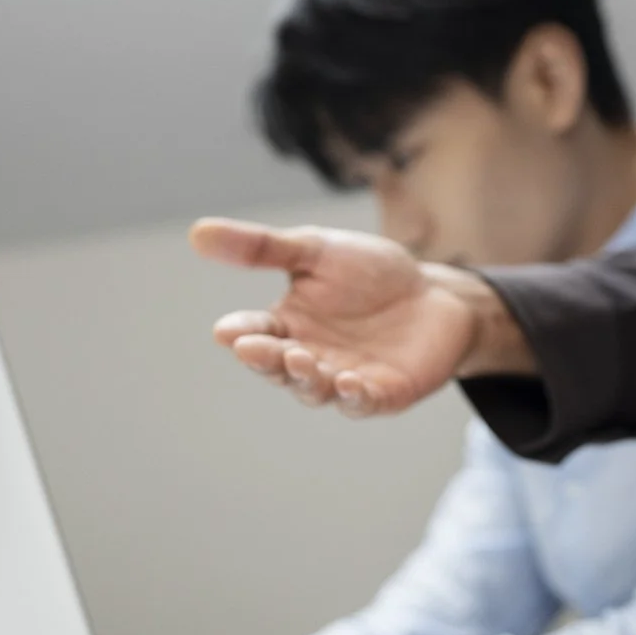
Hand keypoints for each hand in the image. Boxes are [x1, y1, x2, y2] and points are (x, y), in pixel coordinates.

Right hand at [189, 220, 529, 415]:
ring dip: (304, 378)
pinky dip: (352, 395)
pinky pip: (360, 402)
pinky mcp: (381, 394)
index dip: (240, 333)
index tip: (227, 330)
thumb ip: (262, 247)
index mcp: (287, 325)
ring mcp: (343, 379)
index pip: (253, 332)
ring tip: (300, 359)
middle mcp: (308, 357)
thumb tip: (198, 232)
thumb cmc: (372, 274)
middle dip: (265, 359)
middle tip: (254, 347)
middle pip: (277, 367)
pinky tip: (349, 380)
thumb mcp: (316, 250)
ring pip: (313, 389)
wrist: (437, 294)